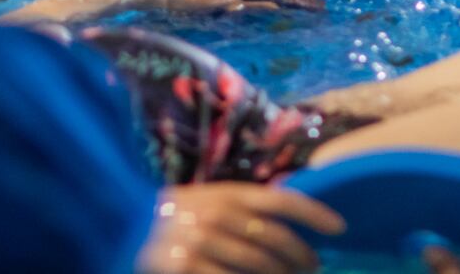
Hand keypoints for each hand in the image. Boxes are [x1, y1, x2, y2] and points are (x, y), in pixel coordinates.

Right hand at [138, 183, 342, 273]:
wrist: (118, 230)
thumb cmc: (168, 217)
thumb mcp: (204, 202)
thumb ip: (239, 206)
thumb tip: (288, 208)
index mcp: (222, 193)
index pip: (280, 201)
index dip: (315, 213)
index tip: (341, 228)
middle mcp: (215, 215)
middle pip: (276, 240)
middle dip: (302, 257)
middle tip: (315, 267)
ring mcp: (199, 244)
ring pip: (259, 266)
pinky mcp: (186, 269)